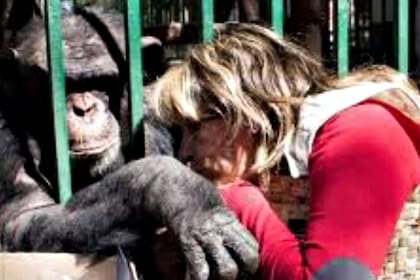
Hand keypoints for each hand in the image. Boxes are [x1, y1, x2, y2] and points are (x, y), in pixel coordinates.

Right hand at [140, 156, 258, 279]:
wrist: (168, 184)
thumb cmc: (190, 195)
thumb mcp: (214, 205)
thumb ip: (225, 222)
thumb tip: (234, 238)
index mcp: (229, 220)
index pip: (253, 247)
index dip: (251, 263)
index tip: (242, 269)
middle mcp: (221, 228)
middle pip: (248, 259)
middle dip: (243, 273)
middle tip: (232, 276)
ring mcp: (205, 235)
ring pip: (227, 269)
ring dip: (221, 278)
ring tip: (213, 278)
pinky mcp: (187, 240)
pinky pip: (199, 269)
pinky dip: (198, 278)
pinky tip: (193, 277)